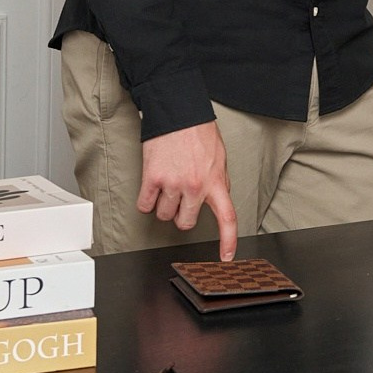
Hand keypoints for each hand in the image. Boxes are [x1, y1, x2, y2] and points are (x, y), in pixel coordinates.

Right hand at [137, 121, 238, 259]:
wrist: (179, 115)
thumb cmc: (200, 134)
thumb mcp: (220, 158)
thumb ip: (218, 182)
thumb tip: (216, 200)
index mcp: (216, 182)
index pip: (227, 218)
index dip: (227, 240)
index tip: (226, 256)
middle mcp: (195, 187)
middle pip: (185, 223)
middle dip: (182, 215)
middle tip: (181, 199)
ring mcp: (173, 184)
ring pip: (164, 215)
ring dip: (163, 206)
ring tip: (168, 185)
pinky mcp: (152, 179)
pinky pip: (145, 205)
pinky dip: (146, 201)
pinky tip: (152, 186)